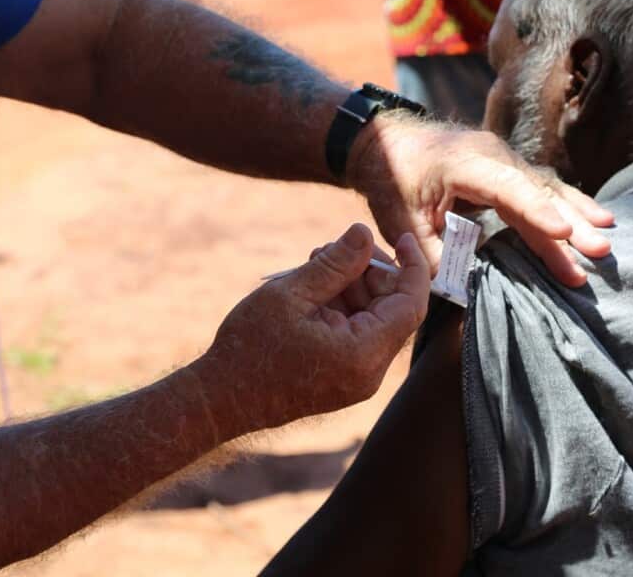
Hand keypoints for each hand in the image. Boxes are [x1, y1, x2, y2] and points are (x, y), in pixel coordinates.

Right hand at [193, 224, 428, 432]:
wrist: (220, 400)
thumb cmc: (250, 348)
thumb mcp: (291, 294)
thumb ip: (335, 263)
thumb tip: (364, 233)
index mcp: (362, 354)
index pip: (411, 303)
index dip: (412, 266)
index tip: (402, 237)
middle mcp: (368, 372)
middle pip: (392, 308)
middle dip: (369, 272)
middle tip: (332, 247)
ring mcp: (356, 378)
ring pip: (373, 319)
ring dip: (351, 287)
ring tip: (313, 265)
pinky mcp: (343, 378)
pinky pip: (357, 335)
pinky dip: (342, 307)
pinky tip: (313, 289)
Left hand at [346, 115, 613, 287]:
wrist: (385, 144)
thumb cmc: (391, 182)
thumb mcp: (401, 222)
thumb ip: (431, 255)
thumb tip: (463, 289)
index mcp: (465, 164)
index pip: (508, 189)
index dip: (536, 212)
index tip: (564, 232)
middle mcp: (494, 155)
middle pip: (537, 191)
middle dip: (570, 223)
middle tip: (600, 249)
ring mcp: (505, 159)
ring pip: (547, 189)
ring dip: (577, 214)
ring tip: (606, 237)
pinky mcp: (510, 169)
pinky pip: (542, 188)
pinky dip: (567, 204)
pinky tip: (593, 220)